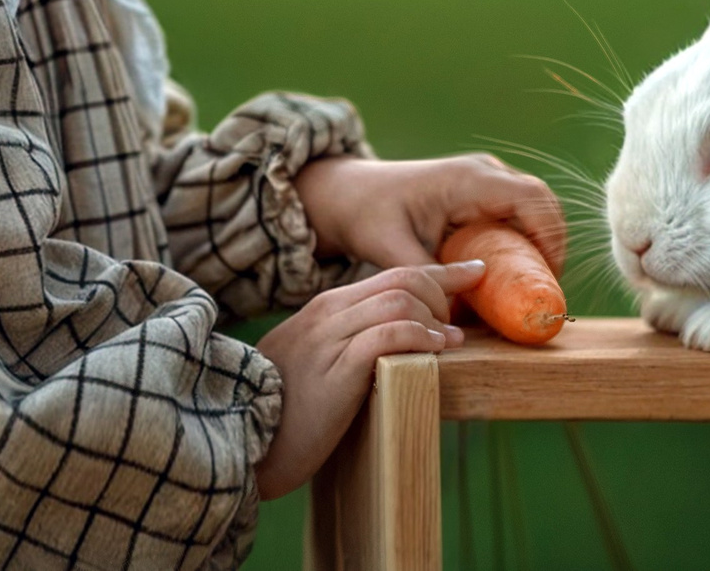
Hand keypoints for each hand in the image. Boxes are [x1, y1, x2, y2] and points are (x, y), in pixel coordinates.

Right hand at [252, 262, 482, 498]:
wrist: (239, 438)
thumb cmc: (281, 413)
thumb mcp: (314, 367)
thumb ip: (346, 348)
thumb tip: (396, 350)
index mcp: (323, 309)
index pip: (390, 275)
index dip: (437, 272)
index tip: (471, 273)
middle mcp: (327, 313)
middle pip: (400, 279)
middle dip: (443, 287)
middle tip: (464, 315)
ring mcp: (329, 337)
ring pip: (398, 300)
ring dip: (434, 317)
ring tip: (451, 341)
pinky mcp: (336, 367)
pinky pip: (389, 335)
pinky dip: (420, 337)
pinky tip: (436, 351)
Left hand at [294, 152, 567, 275]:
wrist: (351, 194)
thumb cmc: (369, 213)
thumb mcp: (392, 250)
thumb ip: (426, 280)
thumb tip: (456, 319)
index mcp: (468, 180)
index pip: (532, 199)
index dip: (551, 237)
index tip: (549, 279)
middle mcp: (484, 174)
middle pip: (543, 204)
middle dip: (551, 248)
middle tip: (542, 294)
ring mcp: (486, 181)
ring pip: (535, 210)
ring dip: (540, 247)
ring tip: (529, 291)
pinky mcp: (483, 195)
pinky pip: (518, 216)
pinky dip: (524, 244)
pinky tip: (511, 279)